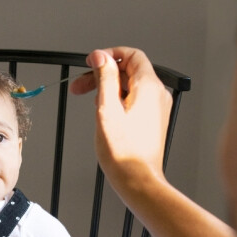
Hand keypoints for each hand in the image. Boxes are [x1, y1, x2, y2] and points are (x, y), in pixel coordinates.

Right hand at [70, 47, 171, 198]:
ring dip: (109, 91)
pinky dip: (118, 103)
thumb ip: (105, 78)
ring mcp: (156, 109)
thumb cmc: (123, 153)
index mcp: (148, 87)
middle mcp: (157, 95)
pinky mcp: (152, 122)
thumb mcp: (107, 109)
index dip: (108, 56)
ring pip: (130, 88)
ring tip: (91, 105)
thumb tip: (101, 58)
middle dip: (103, 76)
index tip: (91, 63)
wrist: (138, 180)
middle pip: (129, 72)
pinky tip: (105, 116)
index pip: (131, 56)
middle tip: (80, 87)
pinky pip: (135, 102)